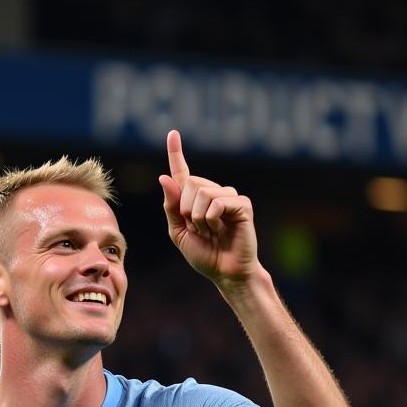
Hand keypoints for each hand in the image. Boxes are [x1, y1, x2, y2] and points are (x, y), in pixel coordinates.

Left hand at [159, 129, 259, 286]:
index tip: (172, 133)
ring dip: (199, 218)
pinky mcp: (242, 204)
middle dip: (186, 210)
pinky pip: (217, 202)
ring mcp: (229, 197)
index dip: (176, 153)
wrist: (226, 273)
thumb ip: (171, 207)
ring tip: (211, 231)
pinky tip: (222, 229)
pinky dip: (212, 218)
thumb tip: (164, 177)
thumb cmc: (205, 255)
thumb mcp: (179, 233)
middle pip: (190, 183)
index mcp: (195, 200)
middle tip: (200, 229)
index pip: (183, 174)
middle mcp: (213, 193)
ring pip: (202, 192)